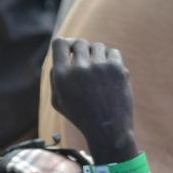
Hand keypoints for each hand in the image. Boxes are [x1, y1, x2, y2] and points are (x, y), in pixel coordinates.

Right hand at [49, 38, 133, 155]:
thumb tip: (61, 54)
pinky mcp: (117, 68)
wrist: (108, 130)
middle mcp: (80, 67)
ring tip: (98, 72)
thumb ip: (55, 76)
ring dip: (97, 55)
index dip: (65, 44)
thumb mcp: (58, 101)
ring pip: (97, 46)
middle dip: (81, 51)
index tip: (70, 49)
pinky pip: (113, 52)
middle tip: (86, 63)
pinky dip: (111, 60)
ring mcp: (100, 66)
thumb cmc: (81, 116)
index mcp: (62, 75)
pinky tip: (109, 73)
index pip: (59, 43)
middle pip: (79, 42)